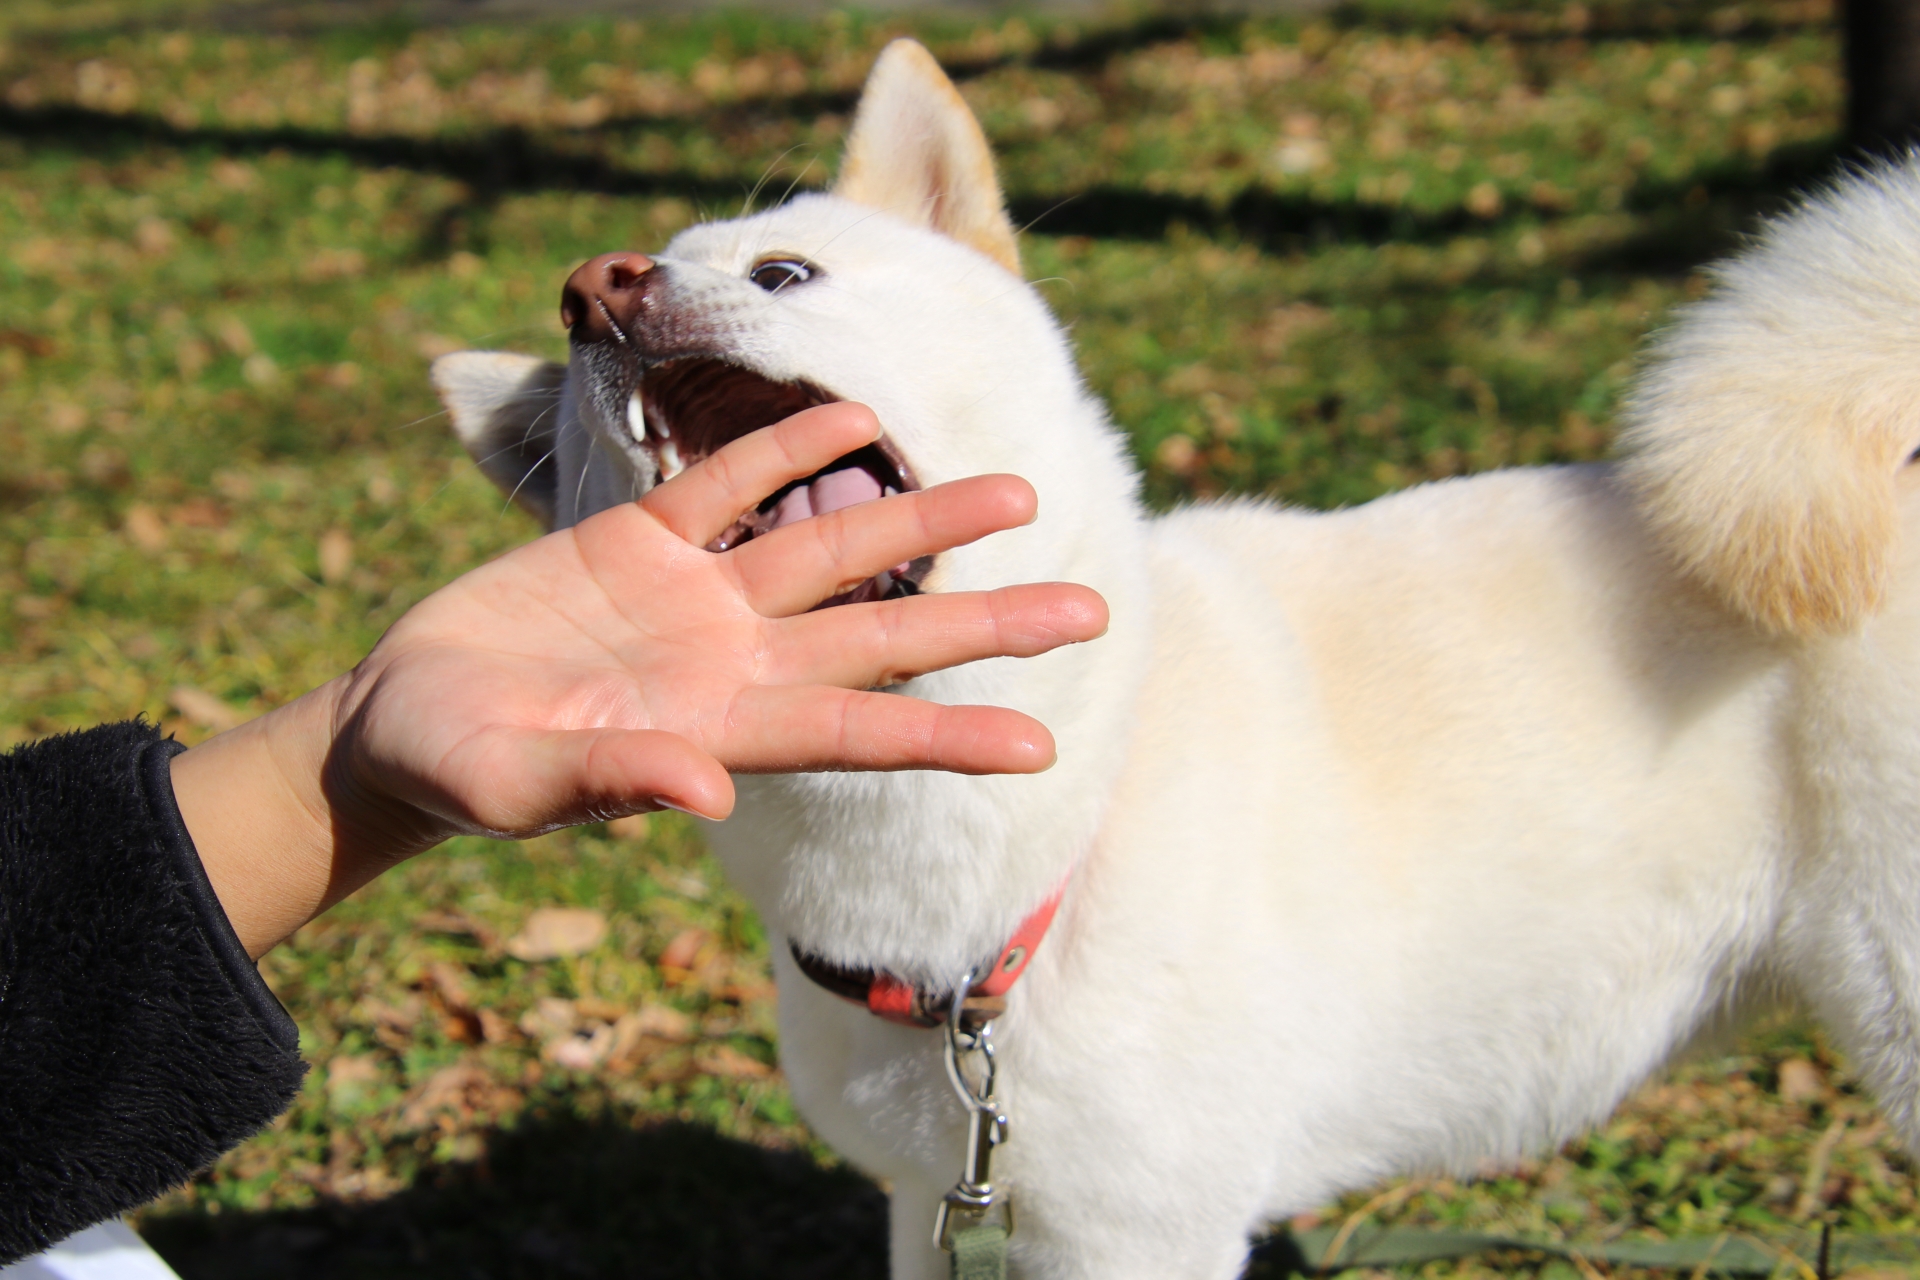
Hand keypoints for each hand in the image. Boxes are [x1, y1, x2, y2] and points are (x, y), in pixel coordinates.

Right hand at [170, 403, 1108, 955]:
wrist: (401, 722)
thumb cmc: (454, 772)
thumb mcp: (517, 784)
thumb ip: (612, 783)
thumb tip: (712, 792)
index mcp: (717, 730)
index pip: (856, 733)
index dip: (946, 738)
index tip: (1038, 746)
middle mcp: (731, 662)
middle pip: (882, 636)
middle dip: (985, 625)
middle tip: (1092, 610)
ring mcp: (692, 597)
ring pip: (830, 547)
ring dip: (919, 519)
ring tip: (1016, 493)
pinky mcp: (636, 541)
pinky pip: (725, 486)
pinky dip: (785, 448)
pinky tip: (855, 415)